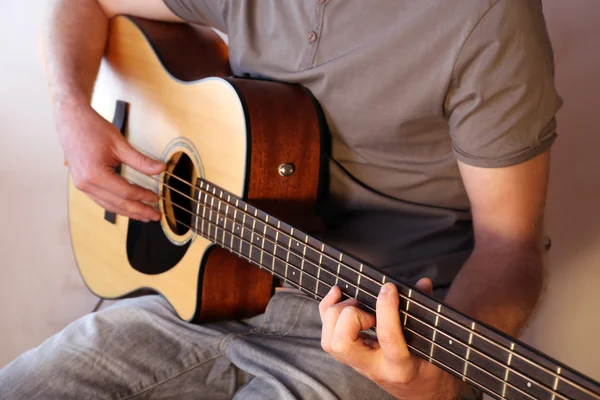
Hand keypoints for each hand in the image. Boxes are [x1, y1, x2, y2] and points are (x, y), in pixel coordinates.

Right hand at [58, 102, 165, 221]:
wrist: (71, 120)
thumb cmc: (92, 128)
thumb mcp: (120, 144)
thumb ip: (141, 161)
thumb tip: (161, 169)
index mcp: (95, 174)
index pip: (126, 192)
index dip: (143, 196)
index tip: (157, 198)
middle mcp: (86, 184)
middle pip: (118, 204)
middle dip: (139, 211)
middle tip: (155, 216)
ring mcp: (82, 186)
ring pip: (109, 206)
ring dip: (128, 212)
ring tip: (144, 215)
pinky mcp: (82, 184)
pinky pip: (101, 200)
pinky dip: (116, 206)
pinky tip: (128, 208)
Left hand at [319, 278, 461, 399]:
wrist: (420, 393)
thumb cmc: (429, 369)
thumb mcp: (433, 344)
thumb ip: (427, 312)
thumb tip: (423, 284)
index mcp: (400, 366)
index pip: (387, 337)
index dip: (386, 308)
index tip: (389, 288)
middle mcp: (373, 367)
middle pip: (343, 343)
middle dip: (351, 315)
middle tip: (368, 307)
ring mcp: (357, 365)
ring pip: (329, 342)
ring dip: (337, 314)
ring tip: (356, 303)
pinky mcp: (348, 360)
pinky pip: (327, 337)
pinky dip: (327, 312)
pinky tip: (338, 296)